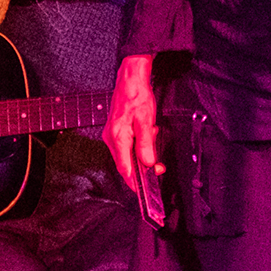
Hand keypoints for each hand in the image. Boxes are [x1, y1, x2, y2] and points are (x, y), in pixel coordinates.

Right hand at [104, 54, 165, 227]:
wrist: (130, 77)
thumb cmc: (137, 96)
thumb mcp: (146, 121)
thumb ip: (147, 144)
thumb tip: (148, 163)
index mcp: (117, 138)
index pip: (124, 169)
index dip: (134, 183)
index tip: (143, 193)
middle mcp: (111, 138)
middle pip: (126, 163)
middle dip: (142, 168)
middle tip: (159, 169)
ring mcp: (113, 134)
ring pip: (128, 154)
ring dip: (142, 155)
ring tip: (154, 142)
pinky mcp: (117, 130)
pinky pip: (128, 145)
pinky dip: (139, 145)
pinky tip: (148, 135)